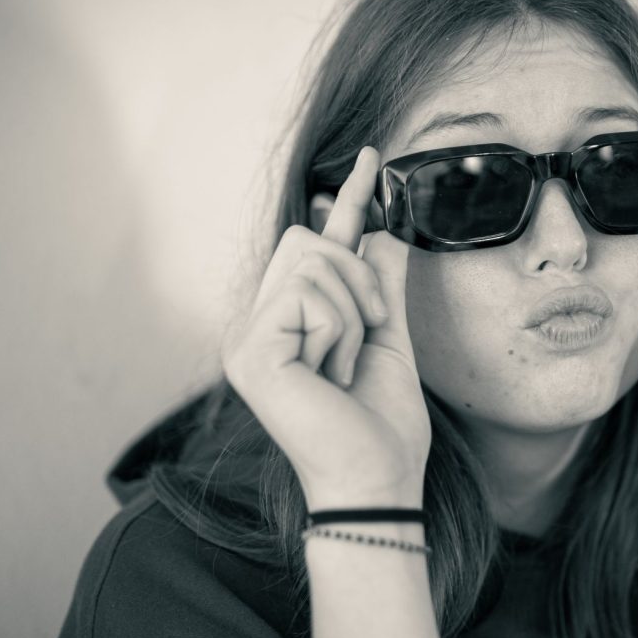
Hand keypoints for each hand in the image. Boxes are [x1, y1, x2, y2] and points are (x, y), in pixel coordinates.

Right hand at [222, 147, 429, 509]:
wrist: (378, 479)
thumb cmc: (382, 424)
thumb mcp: (390, 338)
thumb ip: (383, 285)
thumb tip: (385, 231)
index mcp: (286, 324)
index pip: (317, 246)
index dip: (348, 201)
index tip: (374, 158)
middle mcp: (257, 326)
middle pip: (309, 242)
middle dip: (358, 281)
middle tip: (368, 334)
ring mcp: (247, 339)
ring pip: (313, 263)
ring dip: (353, 312)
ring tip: (345, 366)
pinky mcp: (252, 350)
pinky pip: (310, 295)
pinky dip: (339, 329)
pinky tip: (331, 374)